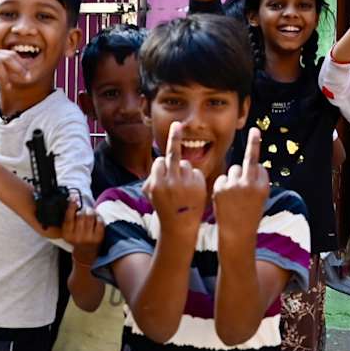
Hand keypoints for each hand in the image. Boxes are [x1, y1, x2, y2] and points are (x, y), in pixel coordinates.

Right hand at [61, 202, 104, 263]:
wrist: (85, 253)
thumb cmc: (76, 237)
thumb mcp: (68, 230)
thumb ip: (68, 218)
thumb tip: (72, 200)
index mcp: (67, 234)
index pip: (68, 217)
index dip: (71, 205)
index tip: (74, 198)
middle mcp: (77, 237)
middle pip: (81, 215)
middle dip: (83, 209)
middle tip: (84, 209)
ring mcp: (88, 238)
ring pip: (91, 216)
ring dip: (91, 211)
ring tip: (90, 212)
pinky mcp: (98, 238)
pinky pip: (100, 221)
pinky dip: (98, 217)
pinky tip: (96, 218)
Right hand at [143, 121, 206, 235]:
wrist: (180, 226)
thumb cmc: (163, 208)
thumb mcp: (151, 194)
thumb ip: (152, 177)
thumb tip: (159, 161)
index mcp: (156, 183)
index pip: (160, 161)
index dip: (162, 166)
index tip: (164, 162)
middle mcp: (171, 182)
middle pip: (173, 153)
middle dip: (174, 137)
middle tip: (177, 124)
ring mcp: (186, 183)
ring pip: (185, 164)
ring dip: (183, 171)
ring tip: (183, 189)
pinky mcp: (199, 185)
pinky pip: (195, 172)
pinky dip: (193, 178)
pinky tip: (191, 191)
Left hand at [212, 127, 269, 243]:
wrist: (236, 235)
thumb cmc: (249, 217)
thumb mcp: (260, 199)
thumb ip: (256, 182)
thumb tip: (253, 164)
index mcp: (263, 186)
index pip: (259, 166)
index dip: (256, 169)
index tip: (257, 135)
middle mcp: (250, 183)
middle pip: (250, 159)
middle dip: (253, 143)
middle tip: (255, 131)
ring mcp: (234, 185)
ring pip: (234, 169)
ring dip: (233, 178)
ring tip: (234, 197)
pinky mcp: (220, 187)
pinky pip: (223, 178)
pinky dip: (223, 185)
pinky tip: (225, 198)